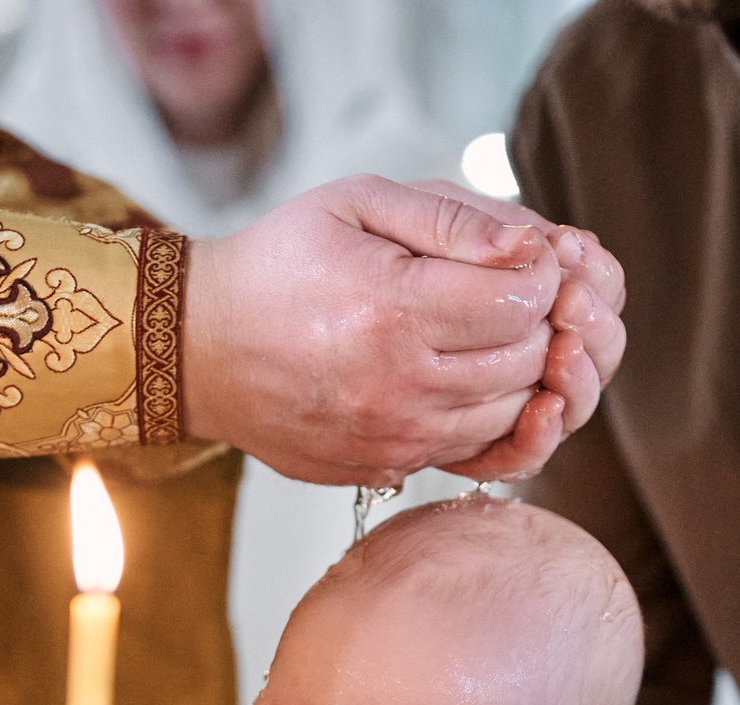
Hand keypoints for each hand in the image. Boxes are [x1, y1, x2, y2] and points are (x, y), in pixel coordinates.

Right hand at [182, 176, 567, 485]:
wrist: (200, 348)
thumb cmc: (278, 263)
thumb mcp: (358, 204)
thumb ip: (452, 217)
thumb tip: (531, 243)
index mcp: (394, 309)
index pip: (523, 301)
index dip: (539, 273)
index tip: (519, 257)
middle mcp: (399, 385)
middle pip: (527, 361)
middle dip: (536, 322)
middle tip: (507, 291)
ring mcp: (393, 437)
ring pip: (510, 413)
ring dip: (517, 371)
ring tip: (481, 331)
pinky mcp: (385, 466)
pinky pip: (471, 448)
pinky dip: (483, 411)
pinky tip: (454, 372)